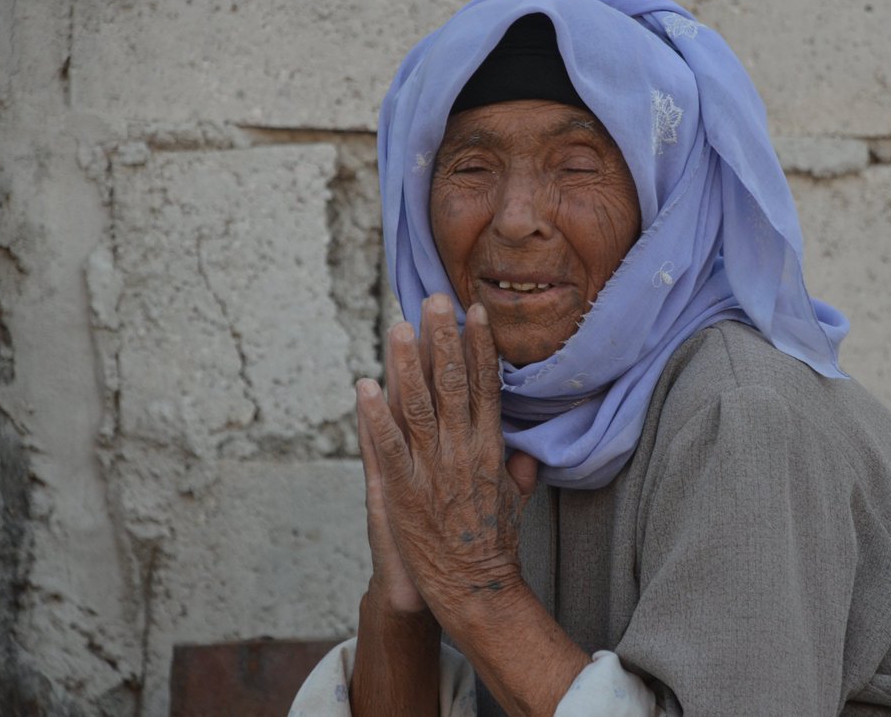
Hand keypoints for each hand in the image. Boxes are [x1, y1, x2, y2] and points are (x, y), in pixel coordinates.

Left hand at [362, 294, 536, 620]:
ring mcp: (433, 470)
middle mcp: (464, 452)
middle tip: (435, 299)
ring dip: (408, 364)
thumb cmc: (496, 547)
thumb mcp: (515, 502)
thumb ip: (518, 471)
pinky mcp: (405, 491)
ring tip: (398, 326)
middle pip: (454, 384)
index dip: (481, 347)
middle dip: (444, 339)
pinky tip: (364, 385)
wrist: (475, 591)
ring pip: (419, 406)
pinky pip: (387, 446)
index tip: (476, 313)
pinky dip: (374, 415)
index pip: (488, 387)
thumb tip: (526, 450)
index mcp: (492, 449)